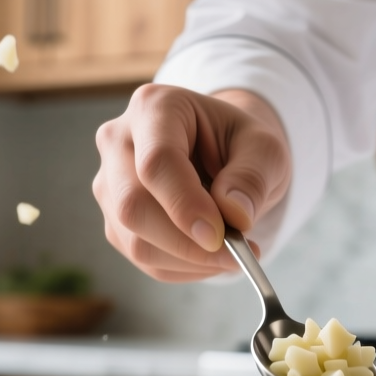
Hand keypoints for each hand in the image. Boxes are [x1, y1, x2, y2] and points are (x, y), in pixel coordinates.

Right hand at [93, 85, 291, 281]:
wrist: (222, 153)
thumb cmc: (240, 144)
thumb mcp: (264, 148)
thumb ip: (253, 176)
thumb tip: (235, 215)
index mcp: (154, 107)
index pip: (156, 162)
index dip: (184, 204)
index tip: (219, 236)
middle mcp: (118, 142)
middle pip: (133, 205)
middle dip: (186, 242)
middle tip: (235, 255)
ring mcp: (110, 183)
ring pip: (134, 240)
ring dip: (189, 260)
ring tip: (231, 252)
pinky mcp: (114, 220)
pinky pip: (143, 257)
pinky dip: (182, 267)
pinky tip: (210, 255)